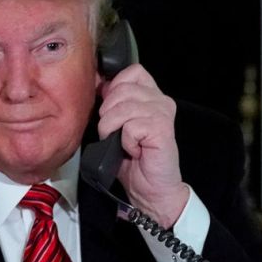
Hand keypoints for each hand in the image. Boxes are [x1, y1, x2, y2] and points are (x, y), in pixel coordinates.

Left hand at [98, 64, 188, 228]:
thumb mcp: (117, 125)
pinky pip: (130, 126)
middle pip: (121, 89)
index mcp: (150, 96)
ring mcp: (163, 113)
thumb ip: (113, 103)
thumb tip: (98, 86)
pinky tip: (133, 150)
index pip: (130, 72)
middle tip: (113, 133)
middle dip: (107, 113)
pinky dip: (125, 141)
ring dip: (112, 128)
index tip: (110, 110)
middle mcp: (160, 100)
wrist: (150, 190)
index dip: (114, 88)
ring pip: (122, 107)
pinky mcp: (162, 129)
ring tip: (121, 142)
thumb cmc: (132, 160)